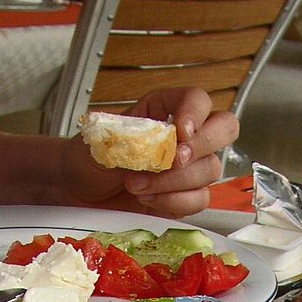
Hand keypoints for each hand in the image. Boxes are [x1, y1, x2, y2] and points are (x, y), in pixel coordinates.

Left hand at [62, 88, 239, 217]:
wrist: (78, 190)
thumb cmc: (89, 157)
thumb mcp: (103, 138)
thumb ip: (133, 135)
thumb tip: (157, 140)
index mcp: (164, 109)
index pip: (198, 99)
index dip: (195, 113)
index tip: (180, 131)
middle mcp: (183, 136)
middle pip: (224, 129)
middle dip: (201, 146)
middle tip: (173, 160)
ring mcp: (188, 168)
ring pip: (210, 170)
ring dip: (174, 182)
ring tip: (138, 184)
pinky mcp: (184, 197)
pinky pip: (199, 200)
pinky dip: (174, 202)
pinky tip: (148, 198)